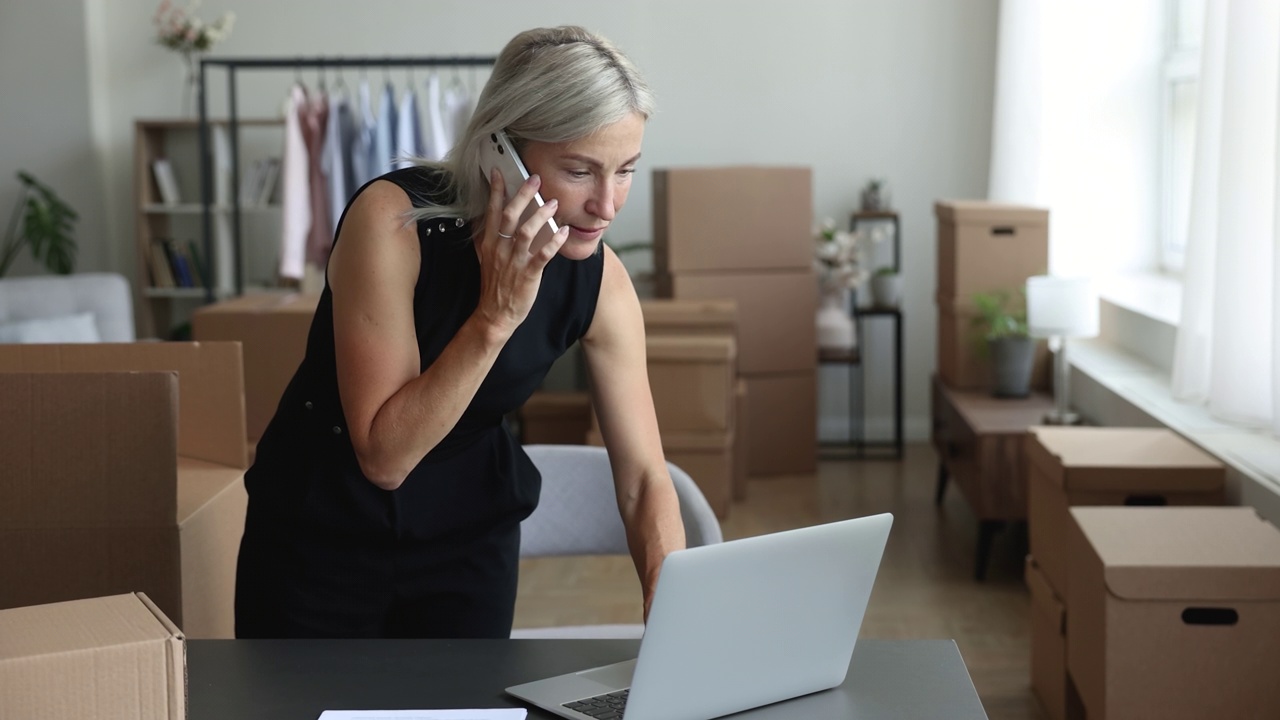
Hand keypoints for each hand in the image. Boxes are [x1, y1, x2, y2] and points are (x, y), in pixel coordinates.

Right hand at [474, 168, 569, 337]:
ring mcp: (514, 262)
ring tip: (553, 202)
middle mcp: (501, 249)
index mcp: (490, 244)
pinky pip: (543, 255)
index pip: (491, 212)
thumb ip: (487, 238)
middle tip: (534, 179)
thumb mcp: (485, 259)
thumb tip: (486, 219)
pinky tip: (563, 232)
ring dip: (540, 215)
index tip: (499, 173)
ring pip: (526, 232)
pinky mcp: (528, 275)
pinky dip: (554, 242)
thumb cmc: (494, 286)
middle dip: (522, 195)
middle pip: (509, 216)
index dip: (495, 191)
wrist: (495, 315)